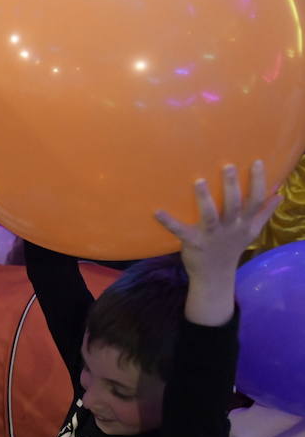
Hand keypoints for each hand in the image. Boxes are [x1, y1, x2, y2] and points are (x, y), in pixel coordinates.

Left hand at [154, 161, 278, 285]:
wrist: (215, 275)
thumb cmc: (231, 247)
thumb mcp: (252, 231)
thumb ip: (264, 212)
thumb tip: (279, 194)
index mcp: (244, 223)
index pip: (255, 200)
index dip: (258, 182)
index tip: (257, 162)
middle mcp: (230, 228)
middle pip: (234, 205)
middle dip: (232, 186)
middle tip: (228, 166)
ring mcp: (211, 235)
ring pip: (210, 216)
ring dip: (204, 199)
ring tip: (199, 181)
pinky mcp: (193, 242)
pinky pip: (180, 231)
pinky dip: (168, 222)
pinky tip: (157, 211)